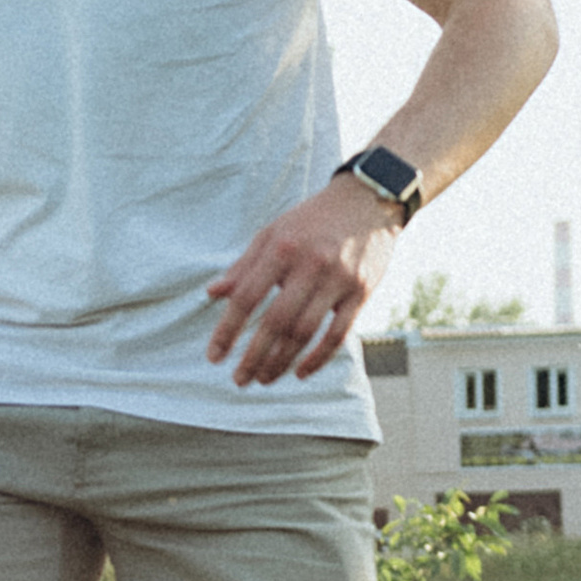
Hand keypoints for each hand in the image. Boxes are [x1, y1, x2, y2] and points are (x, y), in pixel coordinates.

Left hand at [205, 178, 396, 385]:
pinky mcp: (361, 291)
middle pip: (276, 321)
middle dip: (253, 356)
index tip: (214, 357)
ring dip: (281, 362)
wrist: (367, 200)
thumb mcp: (272, 233)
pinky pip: (338, 334)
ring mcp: (338, 279)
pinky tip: (300, 372)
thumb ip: (243, 266)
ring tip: (264, 379)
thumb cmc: (312, 220)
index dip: (228, 330)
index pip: (246, 297)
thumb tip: (212, 294)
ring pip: (305, 332)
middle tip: (239, 380)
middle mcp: (309, 264)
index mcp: (280, 248)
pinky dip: (318, 358)